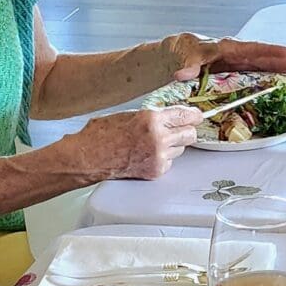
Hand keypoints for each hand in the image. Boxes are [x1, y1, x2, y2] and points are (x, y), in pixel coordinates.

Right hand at [73, 105, 201, 180]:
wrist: (89, 157)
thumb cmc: (102, 134)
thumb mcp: (129, 114)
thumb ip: (153, 116)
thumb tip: (170, 116)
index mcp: (152, 119)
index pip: (186, 115)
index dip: (194, 115)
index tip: (197, 116)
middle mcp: (159, 138)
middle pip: (190, 134)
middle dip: (186, 130)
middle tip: (180, 129)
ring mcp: (158, 156)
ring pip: (181, 149)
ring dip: (173, 145)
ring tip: (154, 143)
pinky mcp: (155, 171)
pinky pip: (170, 163)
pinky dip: (163, 159)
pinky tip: (148, 154)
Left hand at [158, 33, 285, 81]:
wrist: (171, 57)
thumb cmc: (179, 49)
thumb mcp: (181, 52)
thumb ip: (187, 61)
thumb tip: (185, 72)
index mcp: (225, 48)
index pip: (250, 48)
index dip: (268, 50)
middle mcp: (234, 56)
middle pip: (263, 59)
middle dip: (285, 63)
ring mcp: (235, 67)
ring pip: (263, 68)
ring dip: (282, 72)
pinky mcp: (234, 76)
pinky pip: (254, 78)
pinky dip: (269, 81)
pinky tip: (281, 87)